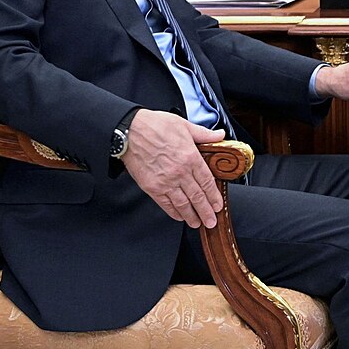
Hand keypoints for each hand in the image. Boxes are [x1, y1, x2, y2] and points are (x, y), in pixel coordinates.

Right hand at [120, 109, 227, 227]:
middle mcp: (180, 173)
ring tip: (198, 223)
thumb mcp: (184, 125)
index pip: (207, 182)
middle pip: (197, 197)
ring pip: (183, 204)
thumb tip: (219, 135)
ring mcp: (165, 182)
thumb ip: (203, 134)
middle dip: (206, 211)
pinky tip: (179, 217)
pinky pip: (165, 204)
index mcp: (191, 158)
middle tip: (211, 222)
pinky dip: (174, 212)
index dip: (214, 196)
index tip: (218, 205)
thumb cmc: (155, 125)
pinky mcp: (151, 187)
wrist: (129, 130)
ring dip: (192, 216)